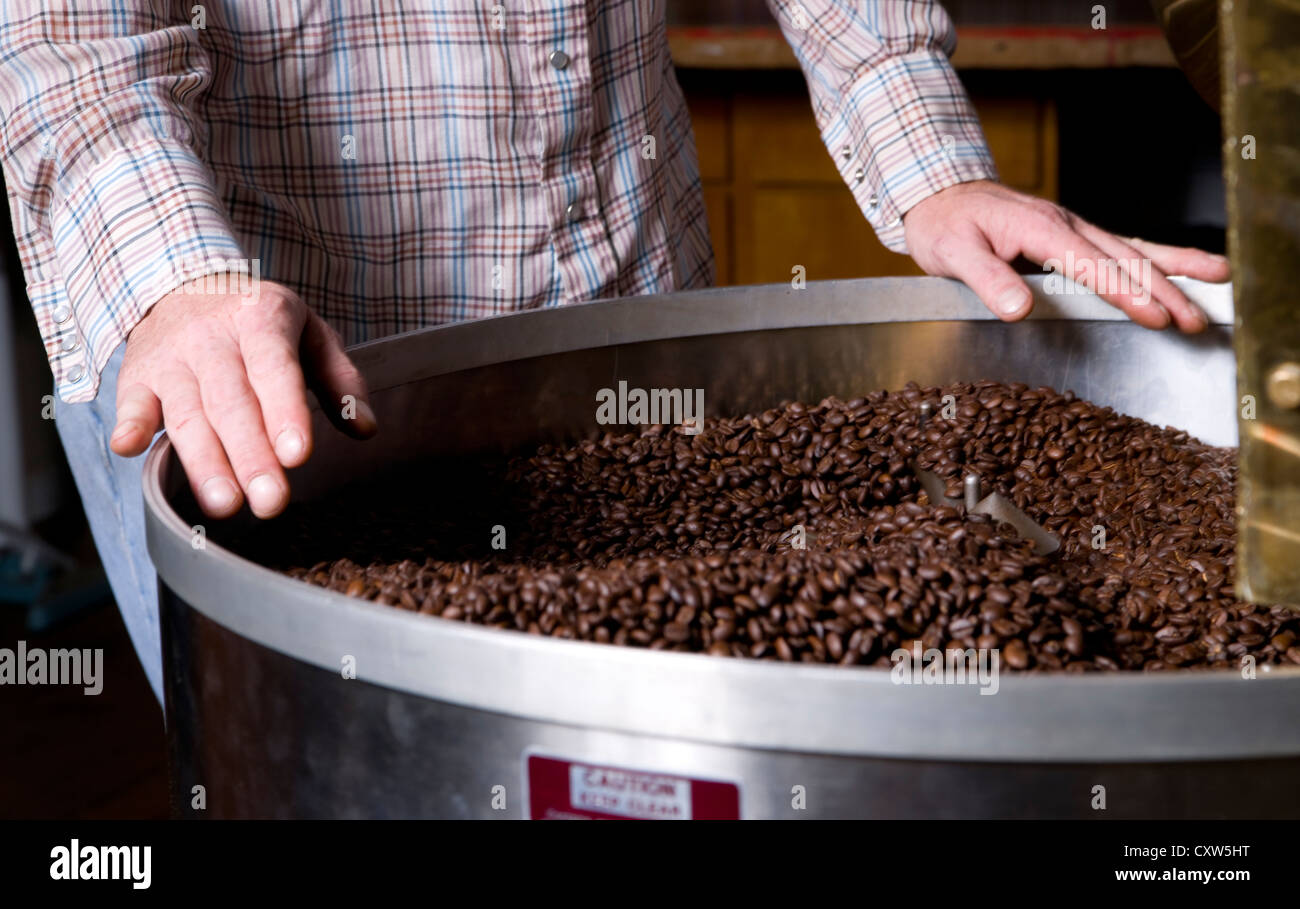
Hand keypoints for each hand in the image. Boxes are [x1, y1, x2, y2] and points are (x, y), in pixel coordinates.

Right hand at [109, 277, 377, 518]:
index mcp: (262, 319)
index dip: (284, 412)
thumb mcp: (311, 334)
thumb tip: (366, 428)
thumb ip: (341, 381)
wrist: (186, 284)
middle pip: (231, 403)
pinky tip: (129, 448)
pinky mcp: (137, 375)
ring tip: (224, 504)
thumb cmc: (261, 321)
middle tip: (270, 501)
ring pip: (187, 413)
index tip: (297, 455)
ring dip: (203, 461)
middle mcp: (211, 337)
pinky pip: (130, 401)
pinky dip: (129, 423)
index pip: (274, 369)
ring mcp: (171, 357)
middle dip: (250, 455)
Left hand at [902, 180, 1230, 330]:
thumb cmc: (945, 225)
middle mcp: (1065, 224)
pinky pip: (1122, 246)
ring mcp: (1073, 228)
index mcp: (1039, 229)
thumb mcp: (953, 253)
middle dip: (1164, 290)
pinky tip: (1187, 268)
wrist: (940, 194)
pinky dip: (1158, 257)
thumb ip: (986, 280)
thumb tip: (1019, 309)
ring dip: (1174, 270)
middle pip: (1124, 258)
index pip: (1090, 265)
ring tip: (1219, 281)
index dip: (1124, 292)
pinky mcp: (1074, 235)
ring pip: (1133, 249)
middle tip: (1196, 320)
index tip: (1154, 315)